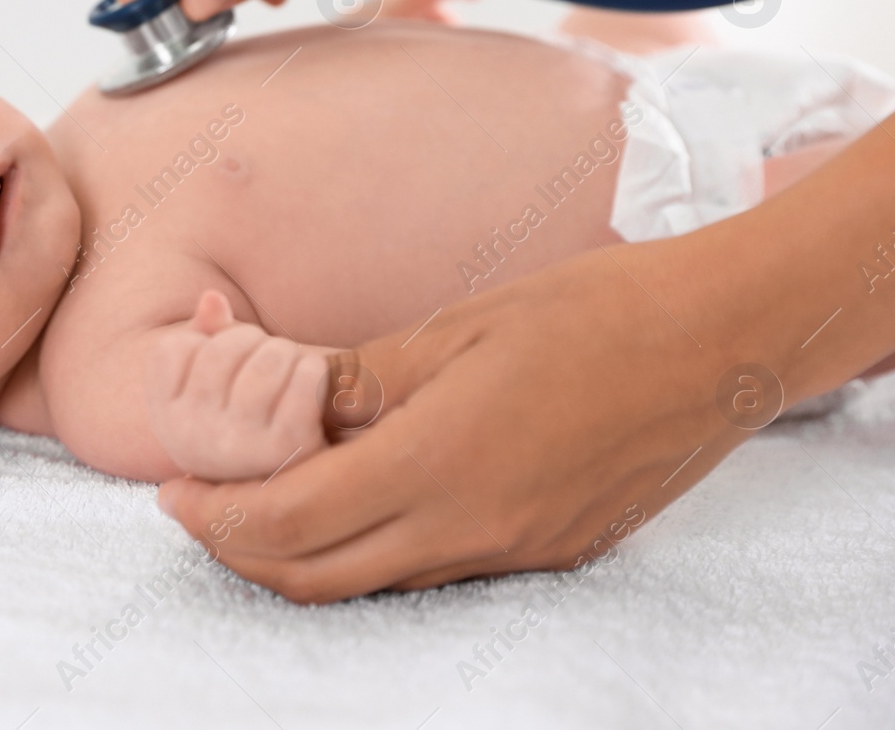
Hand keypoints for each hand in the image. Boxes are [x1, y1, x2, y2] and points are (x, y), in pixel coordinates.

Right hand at [146, 289, 331, 481]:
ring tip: (288, 369)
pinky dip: (314, 370)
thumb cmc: (243, 414)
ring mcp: (240, 447)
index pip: (175, 348)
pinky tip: (311, 383)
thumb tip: (213, 299)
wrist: (287, 477)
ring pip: (269, 359)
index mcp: (166, 419)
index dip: (207, 341)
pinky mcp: (290, 448)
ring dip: (286, 353)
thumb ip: (205, 332)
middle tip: (266, 358)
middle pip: (224, 348)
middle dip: (254, 341)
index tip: (227, 360)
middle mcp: (193, 437)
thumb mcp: (210, 379)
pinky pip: (305, 378)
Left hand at [155, 231, 771, 601]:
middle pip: (316, 577)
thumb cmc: (591, 313)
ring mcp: (514, 552)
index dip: (216, 516)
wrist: (721, 342)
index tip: (173, 490)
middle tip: (199, 506)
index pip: (289, 522)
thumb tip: (284, 404)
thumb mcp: (456, 331)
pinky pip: (432, 571)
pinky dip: (370, 550)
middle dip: (239, 551)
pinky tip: (358, 496)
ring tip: (263, 499)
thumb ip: (360, 381)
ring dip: (300, 555)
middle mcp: (472, 530)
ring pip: (371, 582)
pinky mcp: (548, 553)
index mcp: (438, 466)